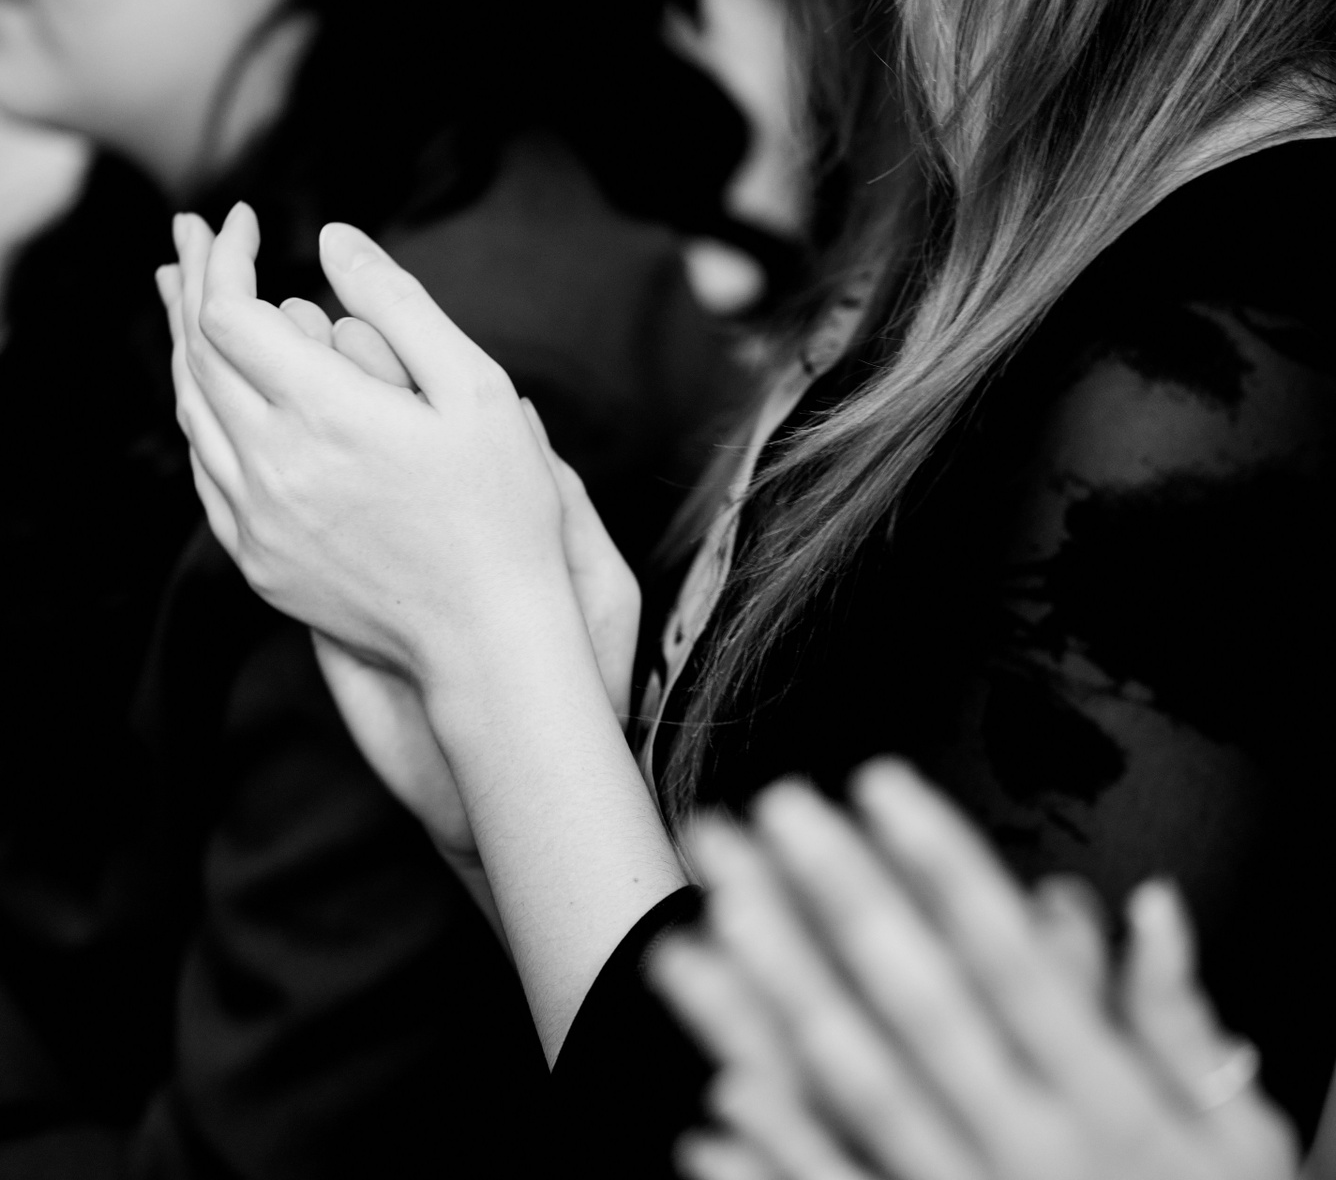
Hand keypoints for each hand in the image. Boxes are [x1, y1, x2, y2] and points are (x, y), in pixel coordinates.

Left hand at [167, 255, 640, 864]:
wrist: (487, 639)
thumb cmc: (500, 510)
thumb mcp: (475, 387)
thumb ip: (398, 303)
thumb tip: (332, 237)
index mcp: (323, 413)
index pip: (229, 313)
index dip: (227, 257)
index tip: (247, 220)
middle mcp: (271, 466)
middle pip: (196, 356)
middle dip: (193, 284)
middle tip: (193, 233)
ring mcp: (256, 521)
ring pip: (192, 415)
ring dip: (183, 347)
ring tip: (184, 294)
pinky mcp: (258, 563)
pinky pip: (206, 475)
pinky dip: (199, 416)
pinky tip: (209, 391)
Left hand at [652, 761, 1297, 1179]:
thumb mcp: (1232, 1137)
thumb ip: (1181, 1023)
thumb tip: (1152, 909)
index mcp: (1102, 1096)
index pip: (1006, 953)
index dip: (936, 862)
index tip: (875, 785)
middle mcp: (1027, 1141)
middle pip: (914, 1000)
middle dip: (829, 902)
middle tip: (754, 824)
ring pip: (857, 1093)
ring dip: (769, 1016)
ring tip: (694, 940)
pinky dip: (777, 1158)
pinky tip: (711, 1106)